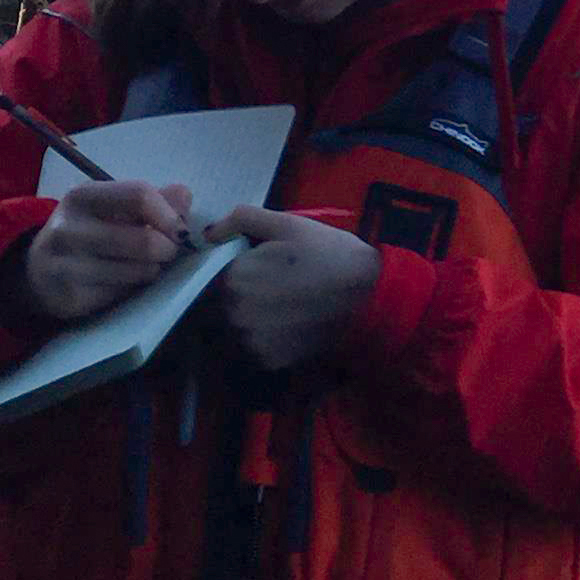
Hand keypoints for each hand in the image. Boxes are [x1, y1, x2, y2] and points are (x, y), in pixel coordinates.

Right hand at [19, 182, 192, 324]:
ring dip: (153, 269)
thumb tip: (185, 196)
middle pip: (144, 241)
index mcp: (82, 197)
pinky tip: (124, 281)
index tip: (181, 229)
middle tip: (169, 251)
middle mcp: (68, 229)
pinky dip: (133, 288)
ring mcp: (66, 266)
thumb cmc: (86, 232)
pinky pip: (123, 294)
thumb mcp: (110, 208)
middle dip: (168, 249)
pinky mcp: (71, 299)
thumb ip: (150, 200)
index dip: (169, 214)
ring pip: (137, 271)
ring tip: (146, 265)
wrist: (37, 271)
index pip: (138, 195)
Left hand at [210, 206, 380, 376]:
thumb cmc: (329, 253)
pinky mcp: (269, 361)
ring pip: (241, 326)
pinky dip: (269, 338)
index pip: (220, 275)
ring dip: (255, 318)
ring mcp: (251, 341)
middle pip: (228, 303)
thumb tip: (208, 232)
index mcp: (235, 277)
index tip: (268, 267)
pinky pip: (257, 347)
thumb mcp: (288, 224)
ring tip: (288, 307)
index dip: (243, 269)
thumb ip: (242, 219)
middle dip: (247, 294)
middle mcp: (236, 314)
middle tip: (281, 286)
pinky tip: (293, 325)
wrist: (370, 295)